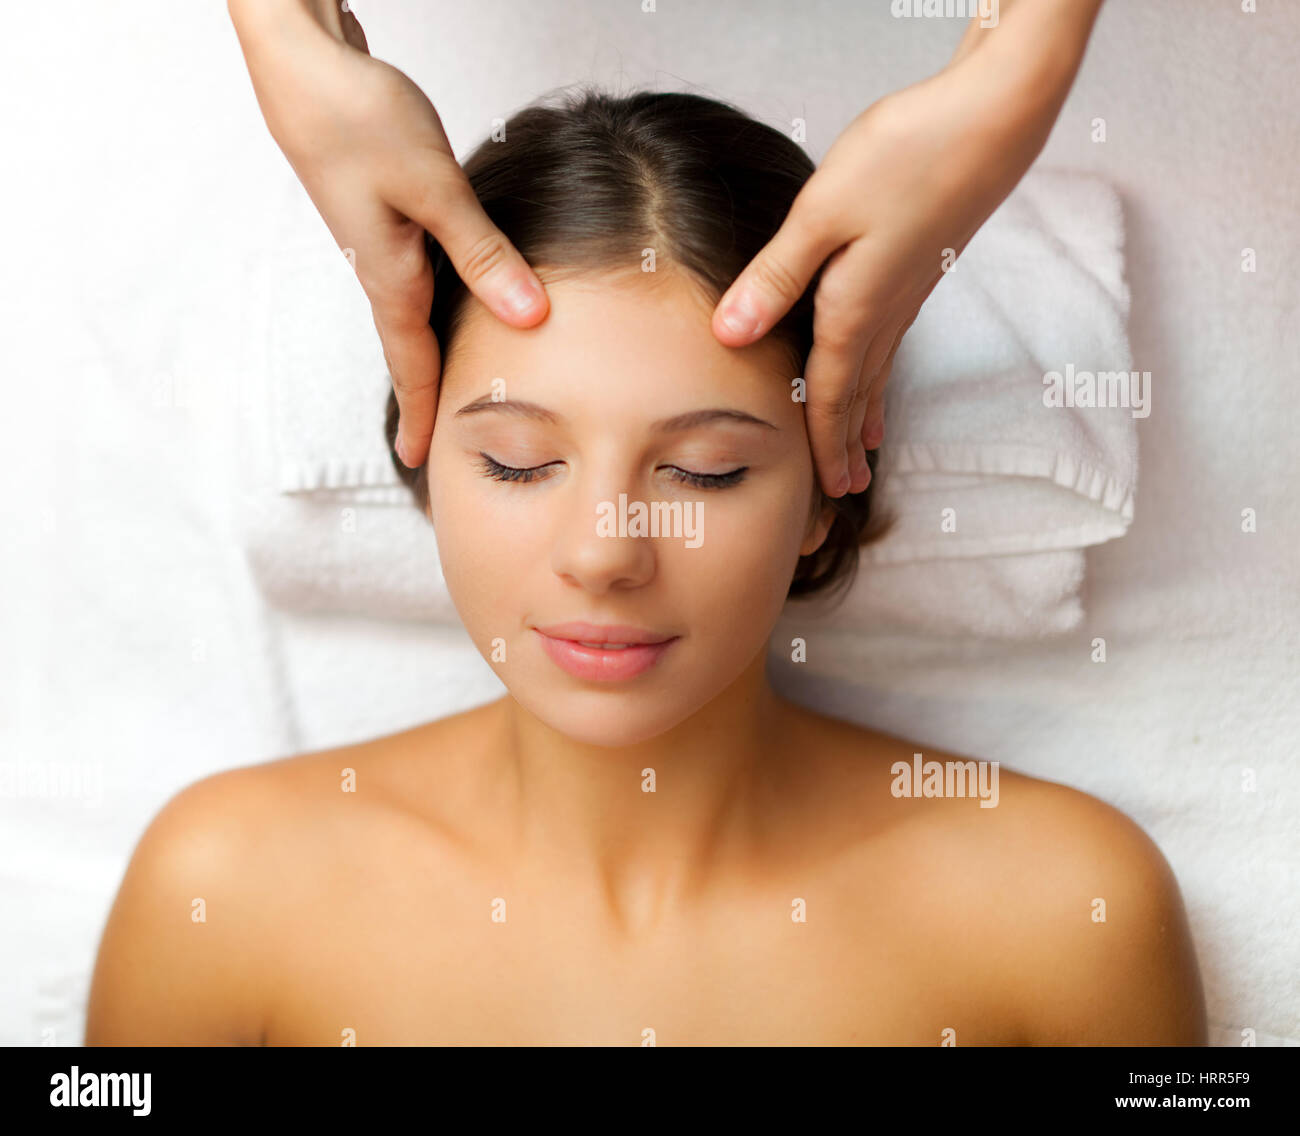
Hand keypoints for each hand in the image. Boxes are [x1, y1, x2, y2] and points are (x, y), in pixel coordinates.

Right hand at [227, 0, 548, 467]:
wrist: (303, 63)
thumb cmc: (357, 117)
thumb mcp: (431, 188)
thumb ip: (481, 253)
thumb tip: (529, 316)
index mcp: (391, 276)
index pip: (413, 366)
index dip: (424, 417)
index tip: (424, 464)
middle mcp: (383, 267)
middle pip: (411, 350)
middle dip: (426, 400)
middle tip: (436, 445)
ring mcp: (381, 241)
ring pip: (415, 316)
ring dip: (430, 357)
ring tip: (449, 391)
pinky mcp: (387, 212)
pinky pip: (418, 278)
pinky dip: (437, 309)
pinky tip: (456, 306)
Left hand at [710, 0, 1102, 496]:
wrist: (992, 117)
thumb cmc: (907, 154)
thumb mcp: (822, 212)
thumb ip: (776, 276)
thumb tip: (729, 334)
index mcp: (855, 308)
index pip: (829, 394)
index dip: (819, 443)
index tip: (820, 490)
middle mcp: (884, 311)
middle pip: (857, 394)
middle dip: (845, 445)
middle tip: (842, 492)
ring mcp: (907, 292)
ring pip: (878, 371)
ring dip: (866, 416)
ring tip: (863, 453)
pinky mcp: (919, 268)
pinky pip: (892, 342)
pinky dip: (882, 374)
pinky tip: (883, 372)